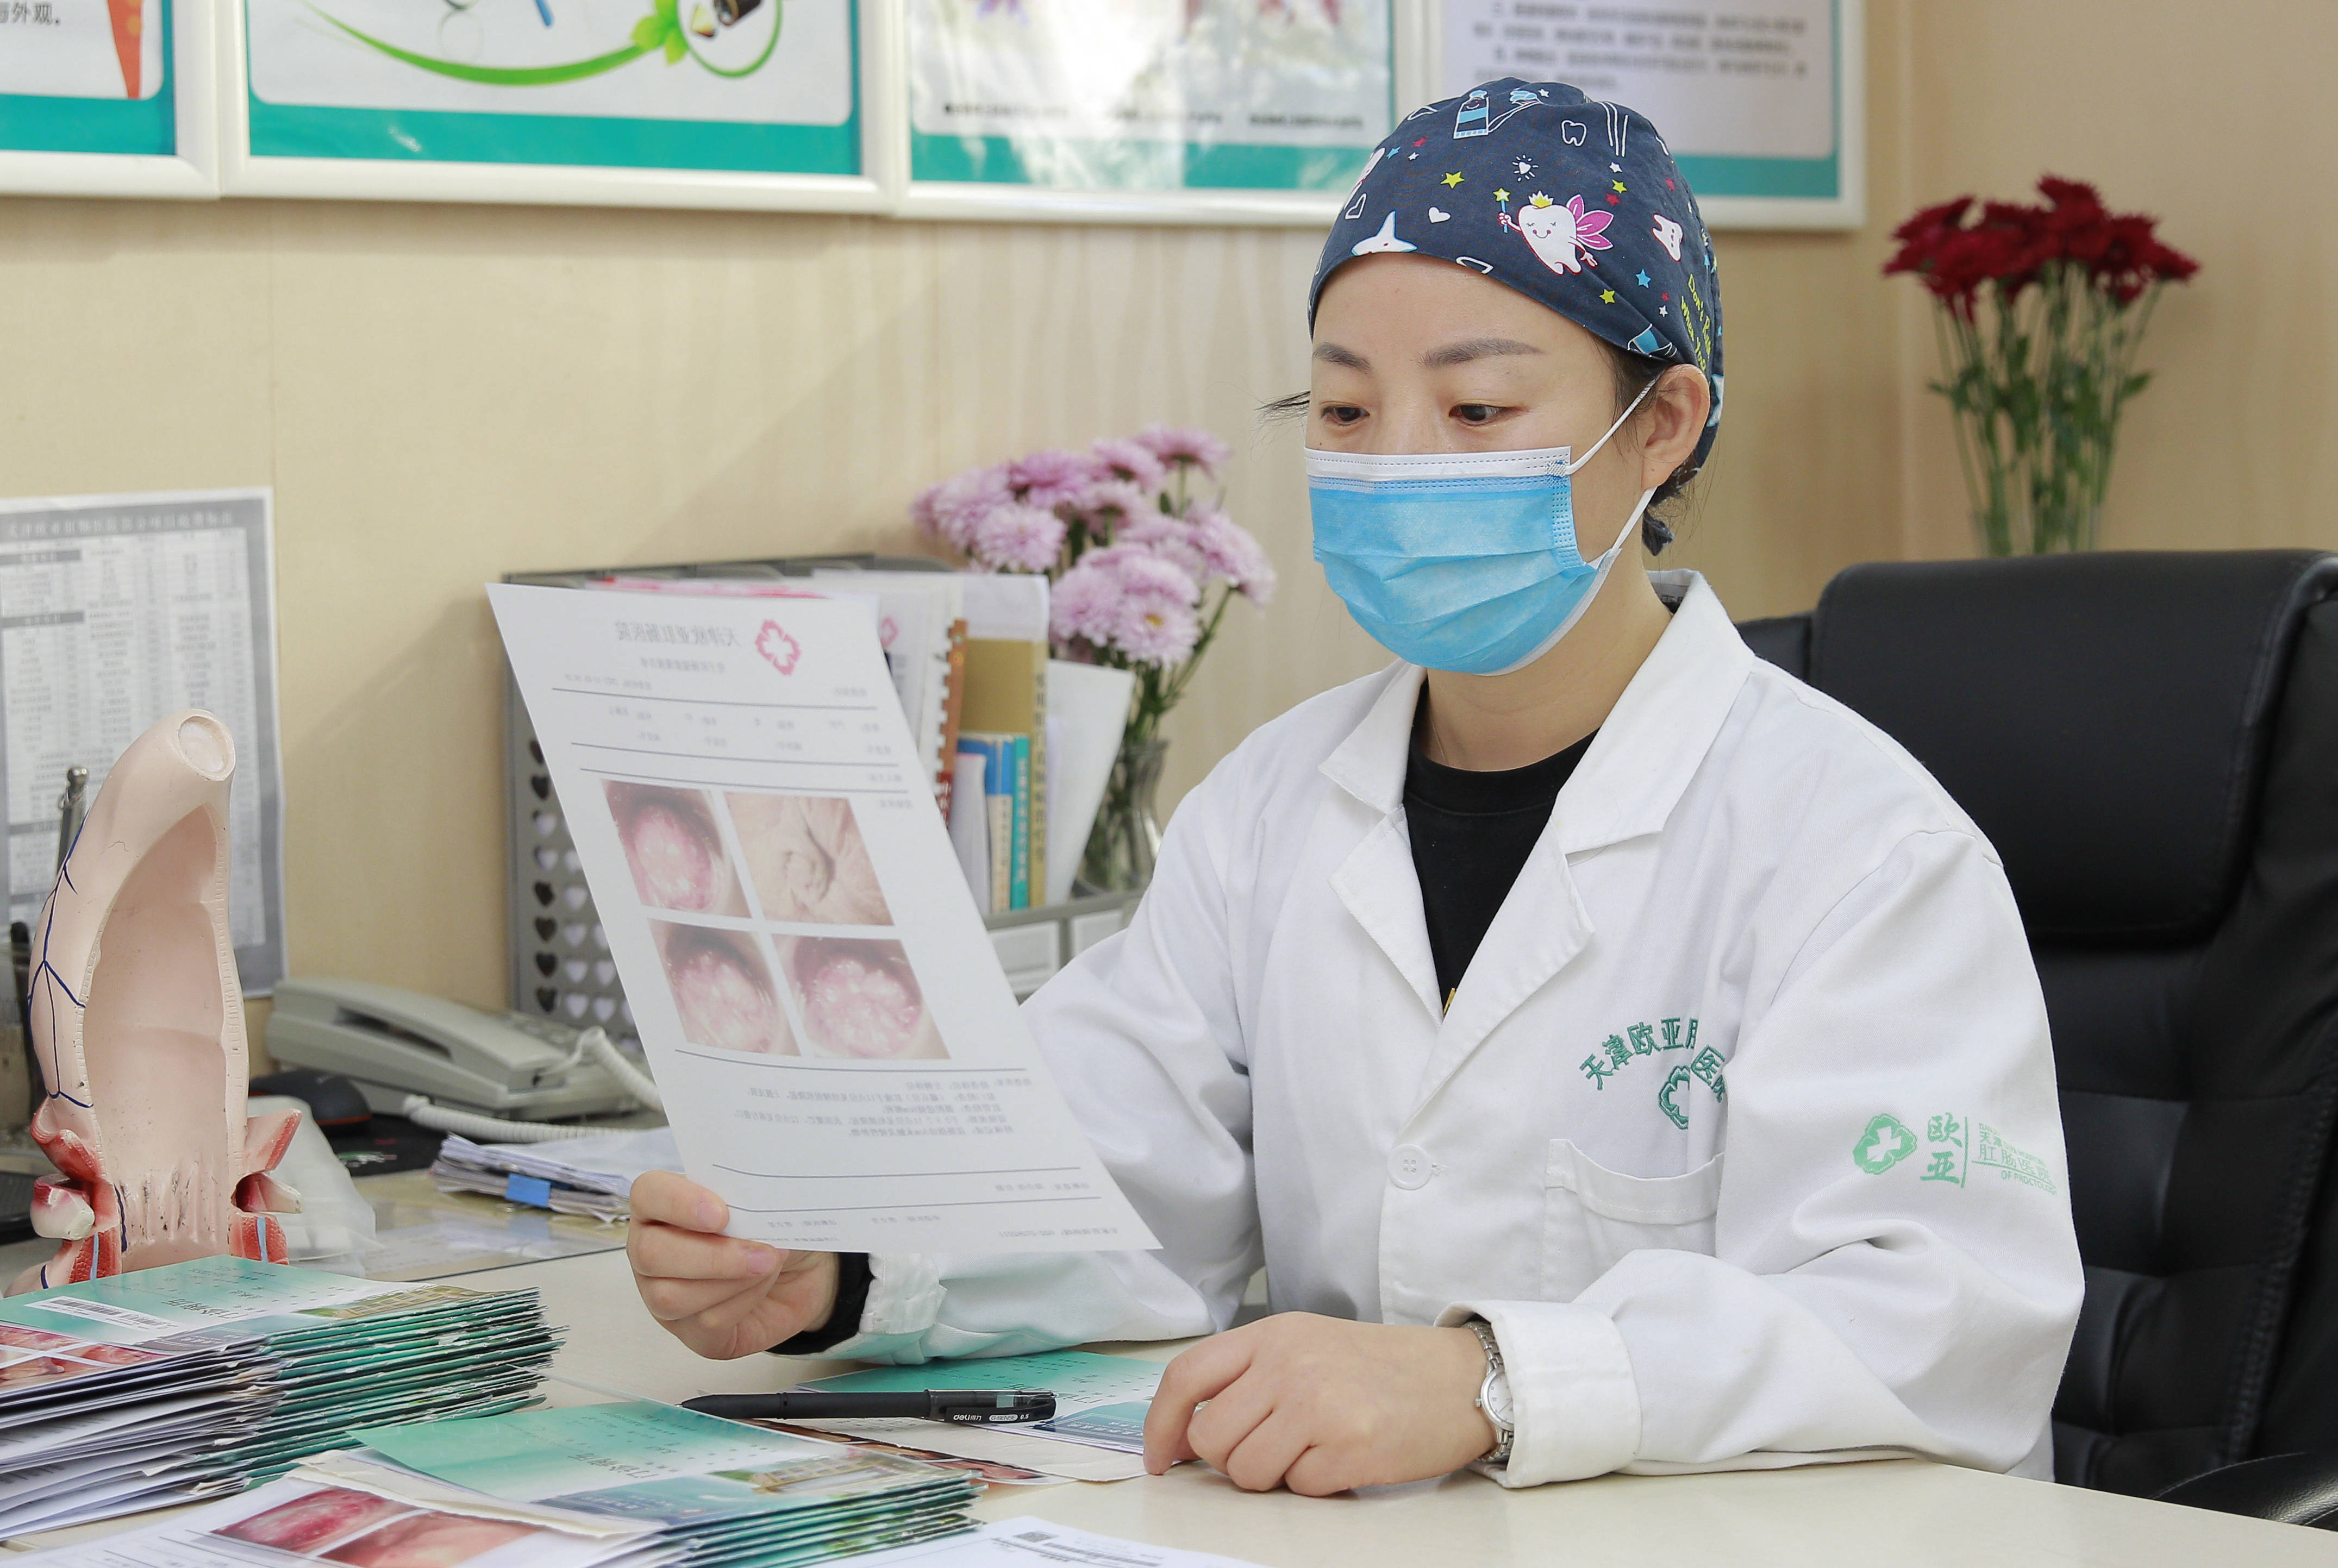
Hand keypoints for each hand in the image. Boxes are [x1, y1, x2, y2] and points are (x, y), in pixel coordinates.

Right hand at [628, 1171, 839, 1358]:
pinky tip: (766, 1284)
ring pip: (671, 1296)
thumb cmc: (775, 1224)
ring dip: (731, 1280)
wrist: (806, 1267)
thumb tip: (752, 1206)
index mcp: (663, 1205)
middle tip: (762, 1251)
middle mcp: (652, 1251)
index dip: (678, 1203)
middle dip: (711, 1255)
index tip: (721, 1214)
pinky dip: (744, 1300)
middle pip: (650, 1254)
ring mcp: (664, 1296)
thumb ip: (749, 1195)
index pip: (647, 1194)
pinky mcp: (693, 1333)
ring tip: (770, 1263)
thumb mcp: (768, 1200)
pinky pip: (705, 1322)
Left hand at [1141, 1314, 1495, 1494]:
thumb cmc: (1380, 1366)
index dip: (1160, 1423)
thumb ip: (1248, 1376)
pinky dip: (1316, 1483)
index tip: (1160, 1458)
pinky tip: (1344, 1456)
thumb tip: (1187, 1433)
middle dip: (1229, 1460)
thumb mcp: (1307, 1344)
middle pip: (1211, 1437)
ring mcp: (1319, 1405)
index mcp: (1273, 1335)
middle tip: (1269, 1450)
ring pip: (1247, 1471)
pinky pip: (1298, 1488)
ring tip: (1311, 1450)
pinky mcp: (1349, 1448)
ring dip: (1272, 1476)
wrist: (1459, 1378)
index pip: (1187, 1376)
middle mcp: (1289, 1365)